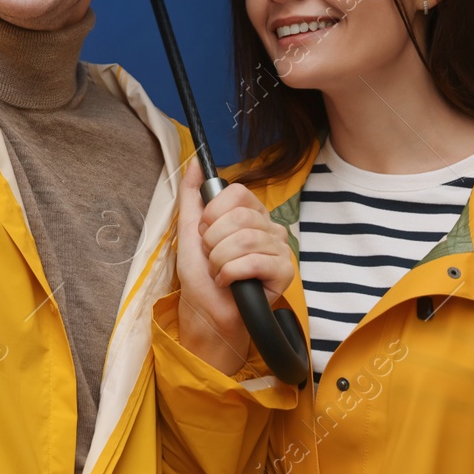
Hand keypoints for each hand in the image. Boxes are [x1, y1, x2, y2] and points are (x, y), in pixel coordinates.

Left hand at [173, 158, 293, 374]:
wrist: (206, 310)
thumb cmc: (200, 274)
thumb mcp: (189, 229)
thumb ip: (192, 194)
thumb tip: (194, 162)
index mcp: (251, 214)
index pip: (238, 193)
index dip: (213, 213)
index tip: (204, 232)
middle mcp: (269, 227)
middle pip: (241, 216)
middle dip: (213, 240)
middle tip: (211, 257)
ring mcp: (279, 250)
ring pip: (245, 240)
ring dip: (219, 260)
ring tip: (218, 272)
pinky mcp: (284, 273)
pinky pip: (254, 262)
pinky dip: (230, 273)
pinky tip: (228, 282)